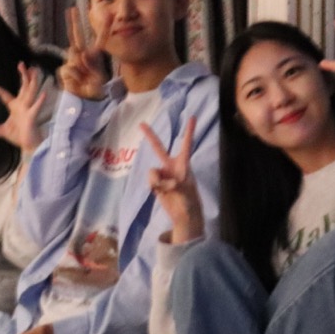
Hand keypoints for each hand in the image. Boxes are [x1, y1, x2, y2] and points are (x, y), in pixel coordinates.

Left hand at [0, 64, 47, 151]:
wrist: (29, 145)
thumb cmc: (18, 136)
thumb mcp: (2, 131)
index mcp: (15, 107)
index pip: (4, 95)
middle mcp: (22, 105)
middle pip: (23, 87)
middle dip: (23, 75)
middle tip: (22, 64)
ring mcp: (28, 109)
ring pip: (31, 92)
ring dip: (32, 82)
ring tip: (33, 71)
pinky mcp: (32, 117)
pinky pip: (36, 108)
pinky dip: (39, 102)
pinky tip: (44, 94)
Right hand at [58, 6, 109, 99]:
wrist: (85, 99)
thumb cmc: (95, 87)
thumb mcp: (100, 77)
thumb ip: (92, 64)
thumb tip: (81, 54)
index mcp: (94, 56)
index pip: (100, 40)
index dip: (104, 28)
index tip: (109, 14)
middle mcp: (81, 55)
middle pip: (77, 37)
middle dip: (74, 22)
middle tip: (72, 9)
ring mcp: (72, 62)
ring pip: (74, 54)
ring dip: (81, 66)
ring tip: (84, 77)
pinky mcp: (64, 70)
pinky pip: (69, 68)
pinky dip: (74, 76)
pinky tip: (77, 81)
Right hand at [141, 117, 203, 242]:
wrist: (184, 217)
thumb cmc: (190, 203)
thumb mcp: (186, 193)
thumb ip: (174, 185)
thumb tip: (164, 183)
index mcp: (184, 166)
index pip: (186, 145)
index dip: (189, 131)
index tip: (193, 116)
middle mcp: (172, 166)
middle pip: (159, 148)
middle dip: (150, 136)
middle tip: (141, 123)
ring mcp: (163, 174)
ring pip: (151, 171)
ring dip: (156, 181)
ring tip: (165, 191)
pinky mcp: (156, 183)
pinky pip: (149, 180)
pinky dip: (153, 186)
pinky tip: (160, 193)